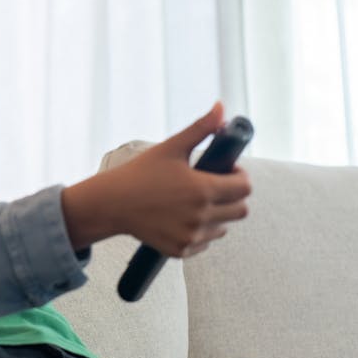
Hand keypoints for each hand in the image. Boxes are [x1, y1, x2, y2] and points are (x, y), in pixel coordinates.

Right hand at [62, 102, 251, 255]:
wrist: (111, 204)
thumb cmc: (140, 173)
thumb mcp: (171, 148)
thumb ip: (201, 128)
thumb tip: (221, 107)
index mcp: (203, 189)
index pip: (245, 188)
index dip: (239, 176)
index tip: (226, 171)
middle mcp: (201, 216)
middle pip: (240, 210)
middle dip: (232, 197)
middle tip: (211, 187)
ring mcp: (191, 236)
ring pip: (223, 227)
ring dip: (216, 215)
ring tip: (193, 202)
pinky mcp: (180, 250)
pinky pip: (204, 242)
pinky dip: (199, 231)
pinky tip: (181, 218)